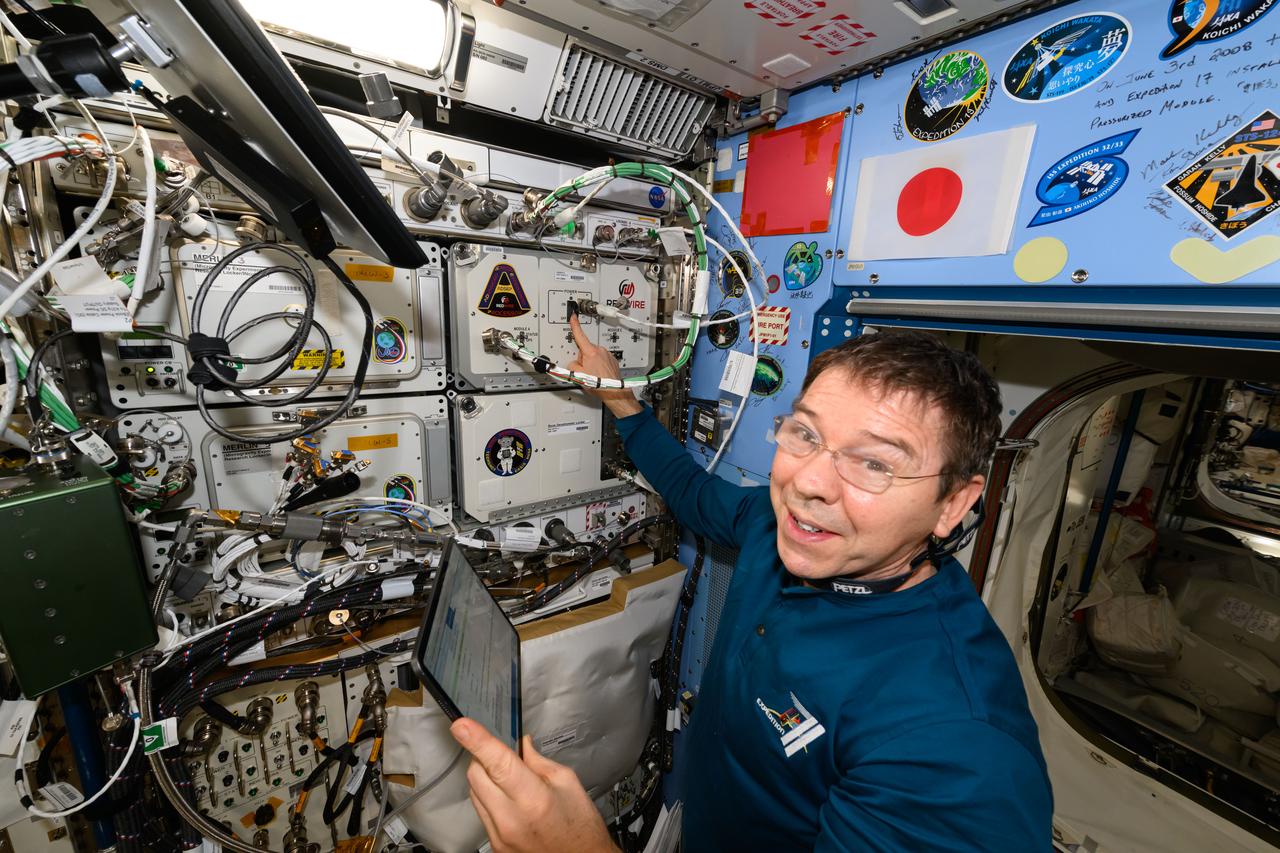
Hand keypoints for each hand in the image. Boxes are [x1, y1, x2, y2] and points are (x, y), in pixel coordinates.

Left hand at [451, 718, 617, 852]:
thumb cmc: (580, 827)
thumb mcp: (567, 783)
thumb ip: (538, 761)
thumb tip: (519, 744)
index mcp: (534, 799)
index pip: (499, 763)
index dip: (478, 741)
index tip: (462, 726)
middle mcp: (511, 820)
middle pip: (477, 774)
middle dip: (484, 756)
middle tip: (503, 754)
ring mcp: (500, 835)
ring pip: (474, 791)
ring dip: (485, 777)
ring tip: (511, 781)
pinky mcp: (495, 845)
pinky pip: (480, 810)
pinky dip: (489, 796)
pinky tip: (509, 798)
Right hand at [567, 314, 642, 417]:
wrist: (614, 391)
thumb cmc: (599, 385)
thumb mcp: (579, 376)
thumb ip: (572, 366)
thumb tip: (573, 364)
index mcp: (590, 352)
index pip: (580, 335)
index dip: (575, 325)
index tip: (573, 317)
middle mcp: (600, 351)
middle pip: (585, 350)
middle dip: (583, 359)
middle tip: (586, 371)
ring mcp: (607, 355)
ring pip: (594, 355)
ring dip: (592, 363)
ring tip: (594, 375)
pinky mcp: (612, 360)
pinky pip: (602, 359)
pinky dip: (599, 365)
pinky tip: (600, 374)